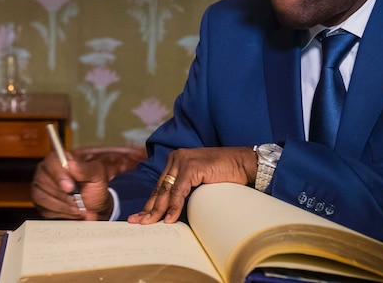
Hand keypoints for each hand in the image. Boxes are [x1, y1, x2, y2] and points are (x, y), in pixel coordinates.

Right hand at [31, 152, 112, 220]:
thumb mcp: (97, 174)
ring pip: (42, 197)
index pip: (52, 162)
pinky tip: (72, 211)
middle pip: (44, 181)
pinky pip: (44, 210)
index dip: (59, 176)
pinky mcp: (41, 203)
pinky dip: (61, 213)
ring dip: (63, 206)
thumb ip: (86, 169)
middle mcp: (46, 171)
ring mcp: (41, 187)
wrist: (94, 201)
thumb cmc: (94, 185)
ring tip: (78, 208)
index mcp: (59, 159)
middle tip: (79, 202)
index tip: (70, 188)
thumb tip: (72, 164)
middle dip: (64, 196)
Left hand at [127, 146, 256, 224]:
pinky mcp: (192, 167)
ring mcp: (183, 161)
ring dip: (158, 210)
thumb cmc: (226, 174)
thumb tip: (172, 209)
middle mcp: (176, 158)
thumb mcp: (200, 181)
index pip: (160, 185)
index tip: (141, 217)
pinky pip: (179, 191)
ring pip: (166, 190)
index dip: (151, 202)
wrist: (245, 164)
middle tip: (137, 222)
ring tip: (150, 224)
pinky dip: (174, 207)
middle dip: (149, 207)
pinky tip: (169, 219)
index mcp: (176, 160)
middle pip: (160, 188)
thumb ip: (186, 188)